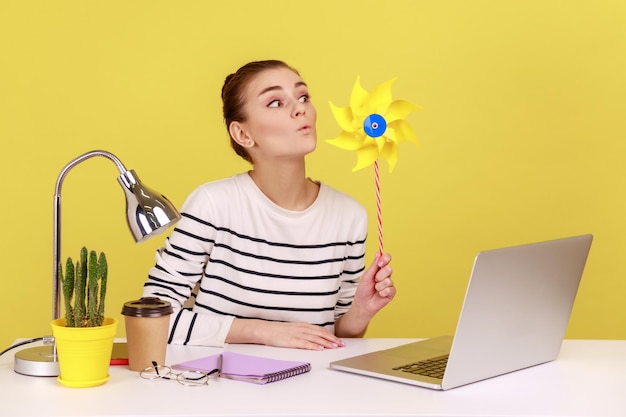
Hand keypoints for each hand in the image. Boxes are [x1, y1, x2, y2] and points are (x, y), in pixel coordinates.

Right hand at [227, 319, 344, 350]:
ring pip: (315, 339)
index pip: (321, 330)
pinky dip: (314, 346)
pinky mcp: (292, 341)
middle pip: (321, 334)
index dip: (331, 335)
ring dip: (326, 343)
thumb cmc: (279, 331)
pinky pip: (305, 344)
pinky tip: (320, 349)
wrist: (265, 330)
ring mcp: (297, 335)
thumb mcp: (294, 328)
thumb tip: (314, 337)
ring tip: (335, 347)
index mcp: (303, 325)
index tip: (339, 340)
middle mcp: (302, 329)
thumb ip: (304, 332)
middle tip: (342, 345)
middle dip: (333, 340)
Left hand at [353, 252, 395, 316]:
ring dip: (379, 286)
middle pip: (389, 269)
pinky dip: (382, 292)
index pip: (387, 259)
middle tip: (374, 280)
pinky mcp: (391, 293)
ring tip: (375, 289)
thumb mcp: (367, 276)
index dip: (385, 258)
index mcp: (380, 269)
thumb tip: (378, 253)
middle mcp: (386, 275)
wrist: (363, 303)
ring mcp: (389, 284)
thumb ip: (374, 265)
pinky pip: (390, 289)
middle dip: (379, 275)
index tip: (381, 263)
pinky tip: (379, 294)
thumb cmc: (363, 290)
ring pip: (388, 280)